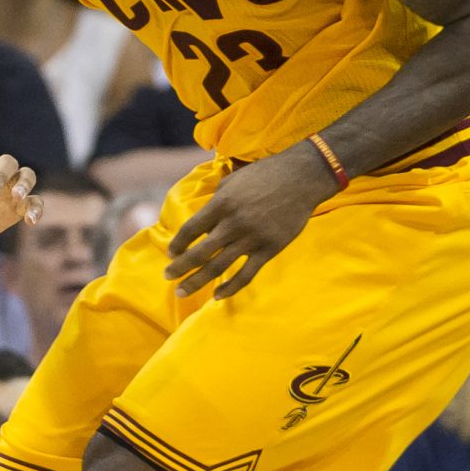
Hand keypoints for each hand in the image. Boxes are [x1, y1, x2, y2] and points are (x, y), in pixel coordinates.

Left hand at [164, 143, 336, 297]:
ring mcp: (252, 238)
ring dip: (197, 281)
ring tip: (182, 291)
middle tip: (167, 277)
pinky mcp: (269, 249)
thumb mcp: (233, 181)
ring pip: (218, 267)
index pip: (191, 229)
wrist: (302, 178)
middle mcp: (233, 223)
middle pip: (199, 252)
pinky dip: (230, 288)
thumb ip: (216, 201)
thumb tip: (204, 222)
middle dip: (180, 267)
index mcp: (222, 204)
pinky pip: (246, 274)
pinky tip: (217, 296)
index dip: (178, 243)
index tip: (171, 254)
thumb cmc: (265, 174)